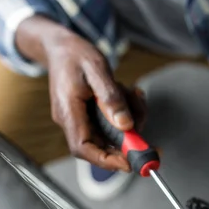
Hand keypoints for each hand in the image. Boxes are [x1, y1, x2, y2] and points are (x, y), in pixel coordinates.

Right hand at [44, 33, 146, 170]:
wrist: (60, 46)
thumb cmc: (75, 54)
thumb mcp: (97, 69)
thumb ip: (111, 98)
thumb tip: (126, 125)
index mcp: (68, 111)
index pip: (83, 148)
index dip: (106, 160)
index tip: (130, 162)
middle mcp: (72, 120)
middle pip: (101, 145)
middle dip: (127, 142)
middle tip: (149, 136)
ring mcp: (80, 119)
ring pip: (110, 133)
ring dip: (130, 120)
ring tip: (136, 97)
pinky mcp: (89, 114)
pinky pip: (111, 122)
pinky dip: (126, 112)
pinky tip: (131, 94)